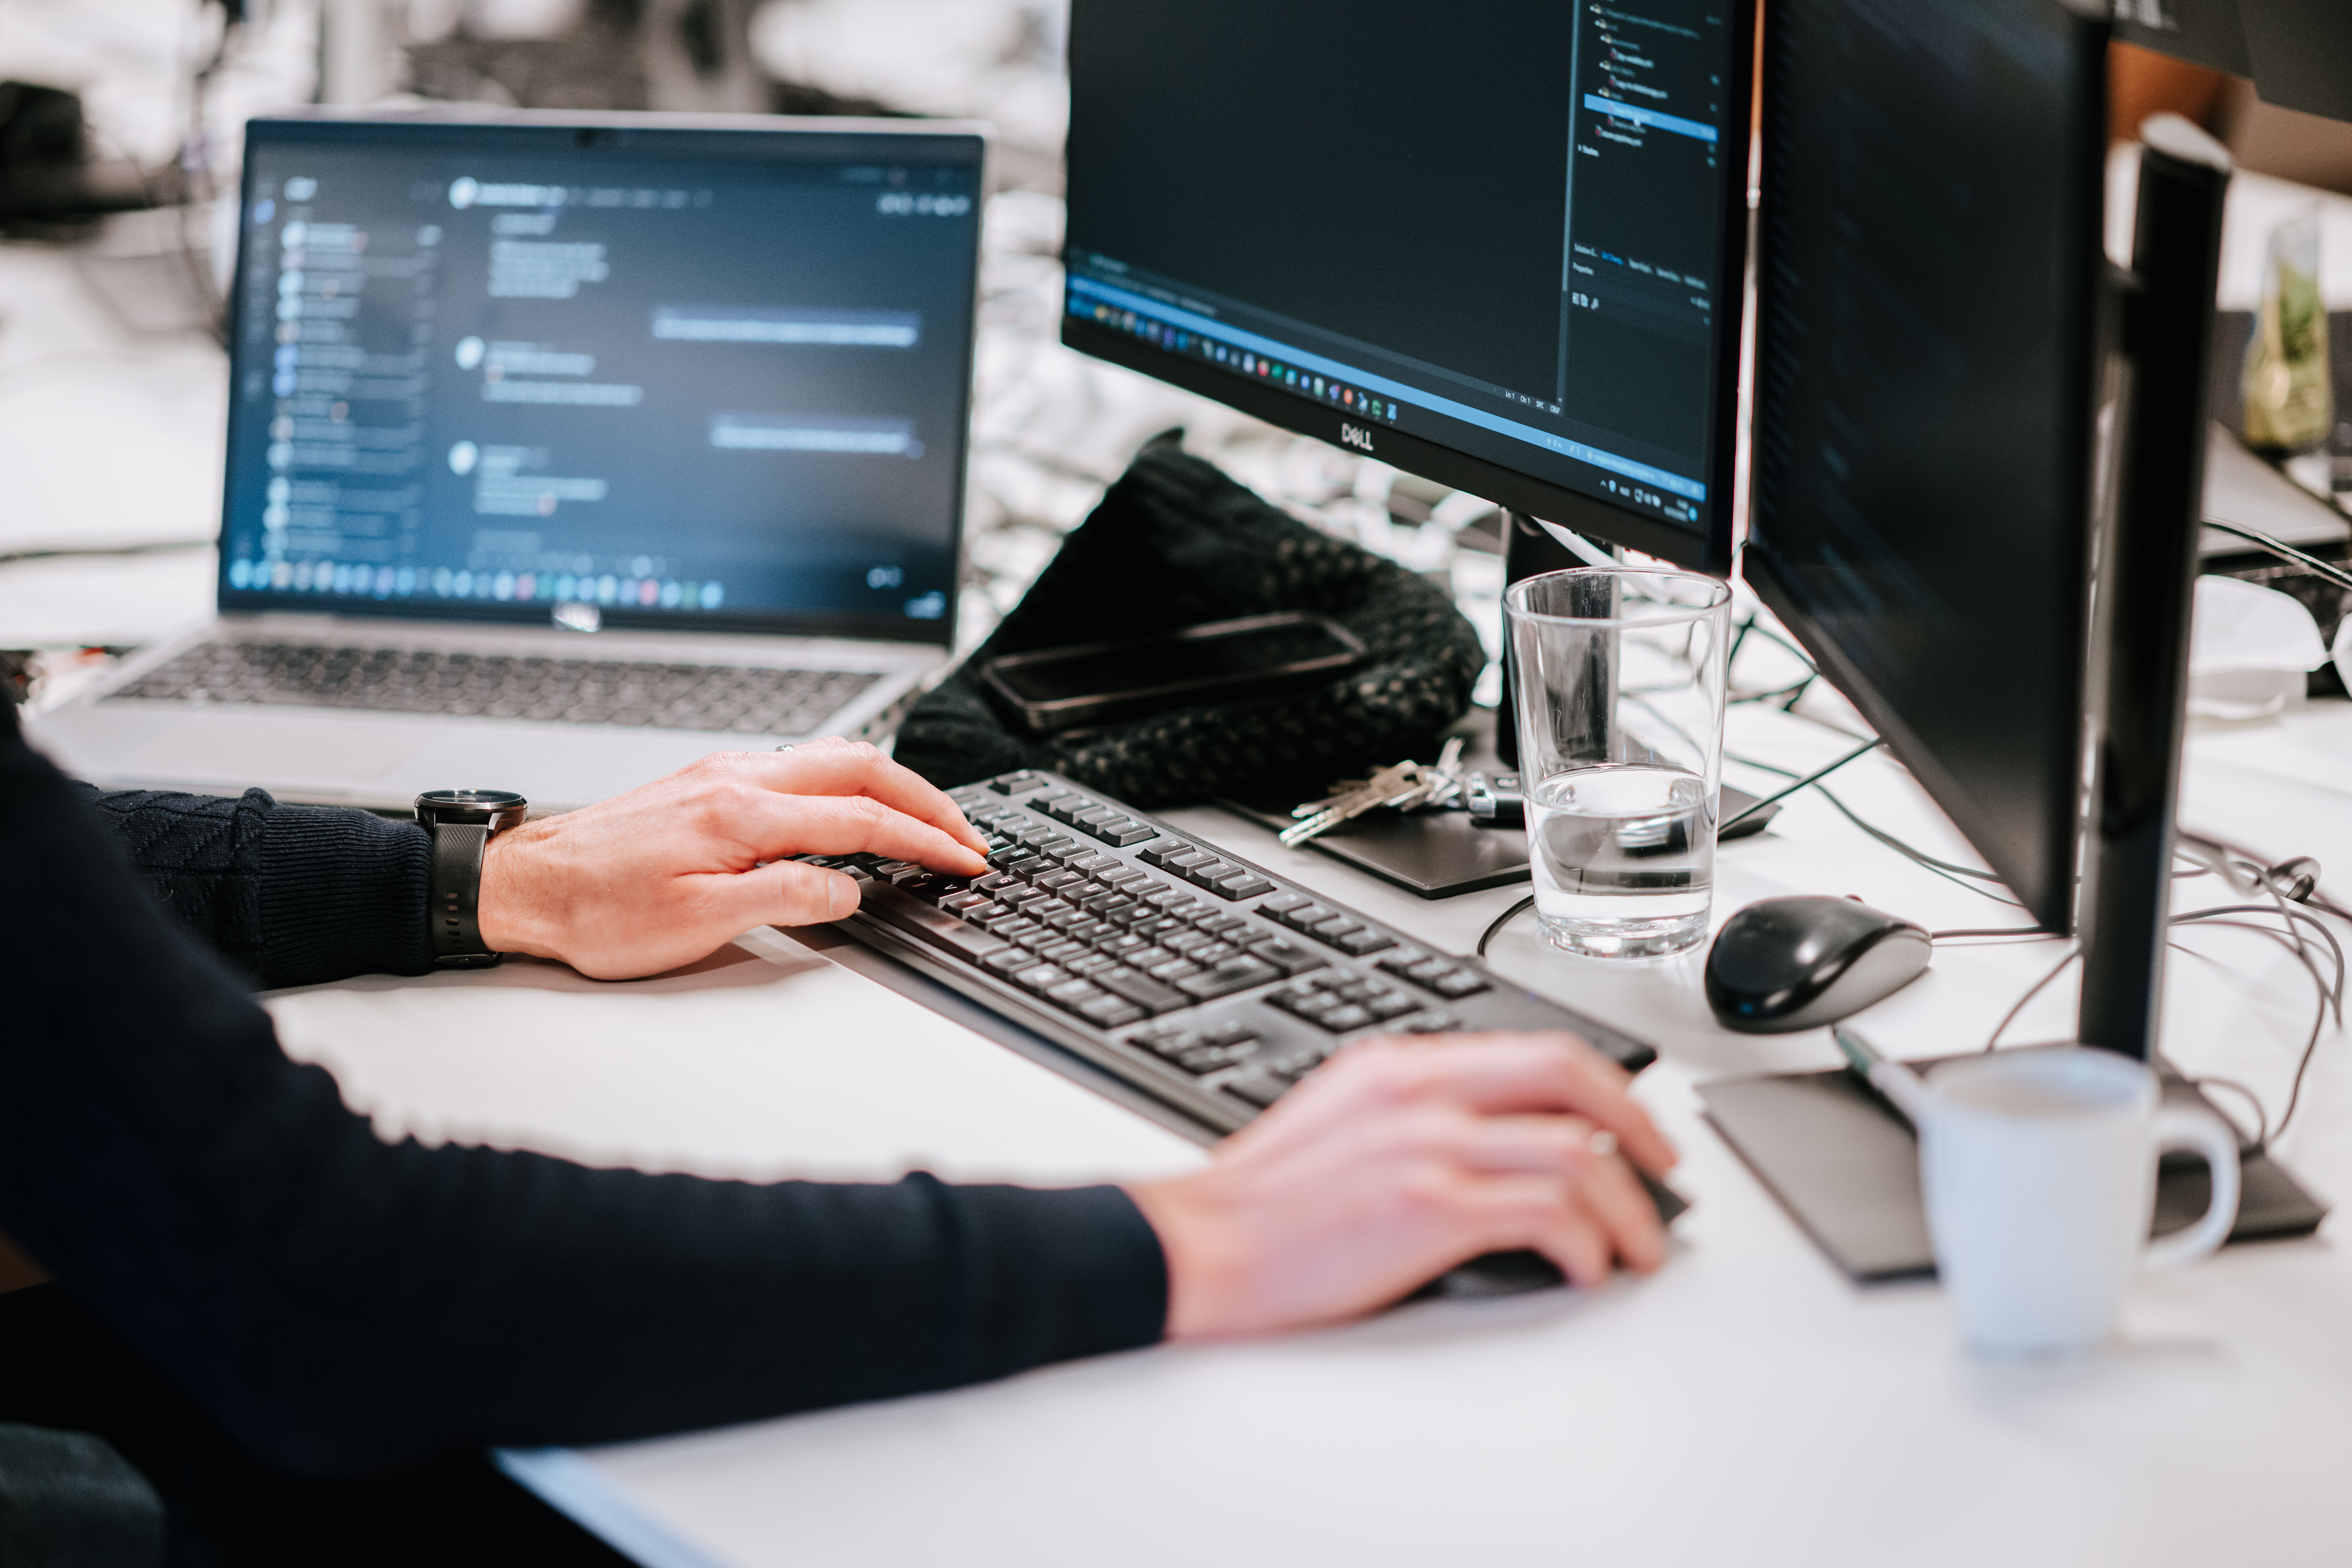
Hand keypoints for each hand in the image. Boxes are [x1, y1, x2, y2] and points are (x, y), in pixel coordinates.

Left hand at [476, 739, 989, 978]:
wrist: (528, 885)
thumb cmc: (600, 909)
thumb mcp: (699, 923)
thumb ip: (785, 898)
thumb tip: (849, 888)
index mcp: (745, 813)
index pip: (864, 818)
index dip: (925, 840)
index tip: (965, 860)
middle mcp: (739, 779)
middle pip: (862, 767)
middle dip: (926, 799)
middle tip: (966, 835)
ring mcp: (724, 774)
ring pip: (833, 758)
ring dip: (890, 784)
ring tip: (926, 819)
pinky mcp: (710, 783)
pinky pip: (800, 767)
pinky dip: (849, 782)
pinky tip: (854, 807)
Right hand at [1125, 1032, 1676, 1339]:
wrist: (1199, 1246)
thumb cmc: (1263, 1205)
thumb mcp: (1343, 1124)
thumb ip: (1416, 1114)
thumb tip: (1494, 1142)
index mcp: (1400, 1065)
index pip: (1533, 1050)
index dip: (1602, 1087)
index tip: (1628, 1124)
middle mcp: (1420, 1090)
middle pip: (1570, 1077)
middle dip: (1636, 1126)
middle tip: (1664, 1171)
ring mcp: (1426, 1144)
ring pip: (1573, 1153)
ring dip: (1626, 1209)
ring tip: (1635, 1249)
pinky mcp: (1428, 1207)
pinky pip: (1546, 1215)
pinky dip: (1584, 1246)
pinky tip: (1584, 1270)